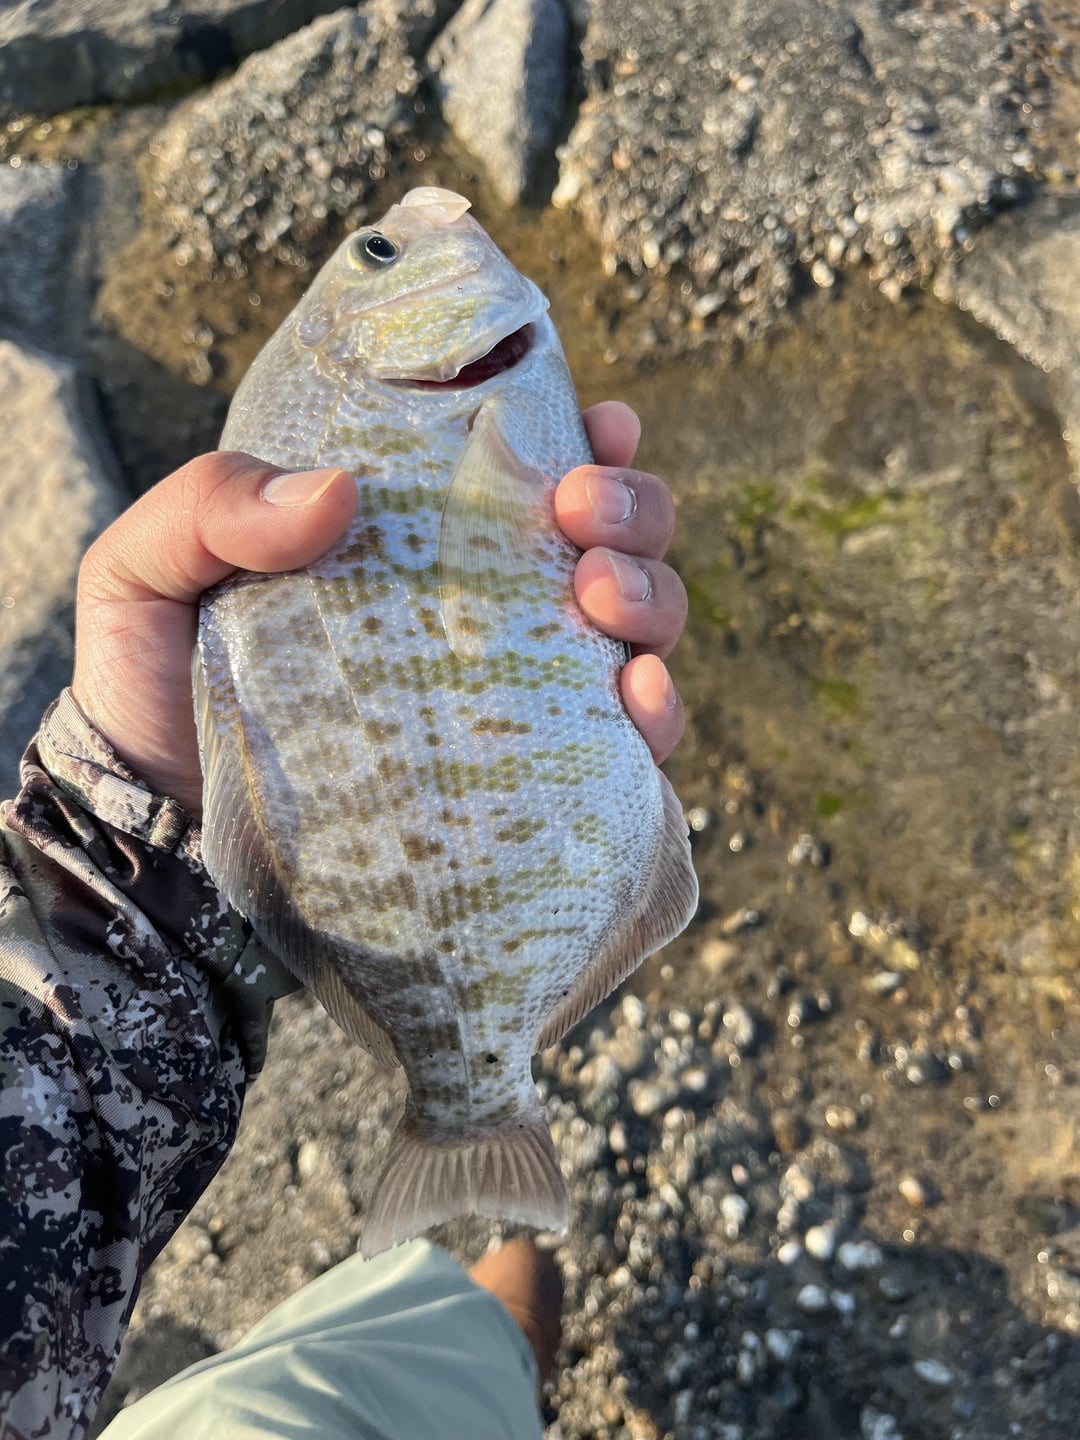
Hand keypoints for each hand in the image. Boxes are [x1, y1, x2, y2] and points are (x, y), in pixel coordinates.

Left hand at [72, 401, 686, 817]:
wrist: (160, 843)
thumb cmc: (155, 695)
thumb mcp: (145, 575)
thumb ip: (209, 507)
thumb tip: (337, 492)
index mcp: (415, 542)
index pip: (525, 471)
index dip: (588, 436)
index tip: (598, 423)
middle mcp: (483, 612)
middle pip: (611, 538)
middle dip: (631, 508)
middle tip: (577, 514)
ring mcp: (514, 697)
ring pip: (639, 625)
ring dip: (652, 593)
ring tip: (602, 597)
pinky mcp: (528, 782)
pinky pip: (626, 744)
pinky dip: (660, 712)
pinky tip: (638, 698)